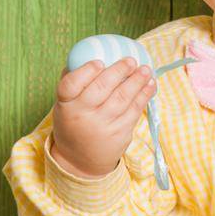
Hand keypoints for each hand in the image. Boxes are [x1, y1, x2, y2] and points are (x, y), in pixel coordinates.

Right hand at [51, 57, 156, 178]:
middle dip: (119, 71)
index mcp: (66, 105)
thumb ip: (72, 82)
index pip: (71, 85)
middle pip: (101, 89)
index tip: (99, 61)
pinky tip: (150, 84)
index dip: (85, 71)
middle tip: (131, 60)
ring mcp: (102, 126)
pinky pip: (134, 110)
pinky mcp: (119, 134)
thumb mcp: (64, 106)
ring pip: (122, 98)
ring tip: (145, 69)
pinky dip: (144, 95)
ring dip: (137, 81)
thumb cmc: (74, 123)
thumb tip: (84, 54)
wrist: (80, 161)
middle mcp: (82, 116)